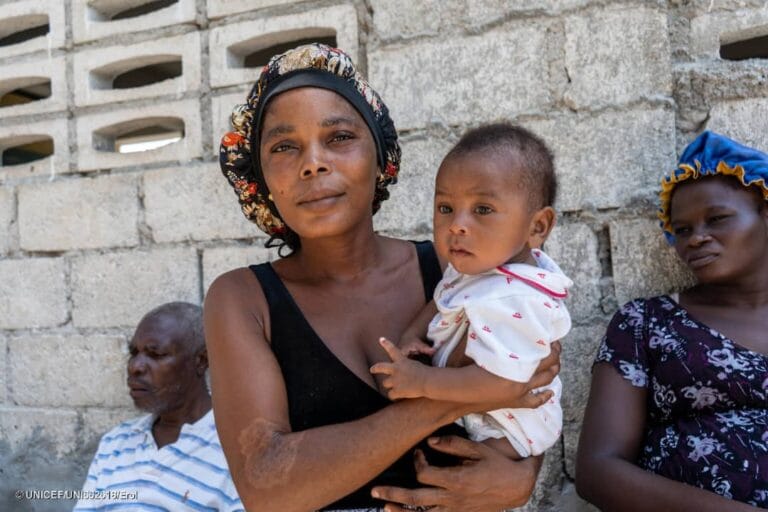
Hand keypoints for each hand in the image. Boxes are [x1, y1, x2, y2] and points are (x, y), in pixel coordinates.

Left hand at [371, 338, 429, 399]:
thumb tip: (407, 374)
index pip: (393, 350)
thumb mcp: (417, 366)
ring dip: (390, 385)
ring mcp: (395, 380)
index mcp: (402, 361)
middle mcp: (395, 369)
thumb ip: (409, 367)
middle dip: (375, 368)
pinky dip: (394, 396)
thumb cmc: (427, 373)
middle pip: (380, 367)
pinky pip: (390, 395)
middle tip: (372, 369)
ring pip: (385, 383)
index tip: (381, 339)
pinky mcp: (396, 390)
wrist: (428, 381)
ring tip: (396, 387)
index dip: (386, 344)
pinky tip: (398, 397)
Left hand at [371, 435, 539, 510]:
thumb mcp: (478, 450)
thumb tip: (430, 442)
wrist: (517, 487)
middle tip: (375, 491)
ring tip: (384, 508)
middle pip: (416, 499)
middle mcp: (452, 498)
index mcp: (456, 480)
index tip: (418, 453)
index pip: (424, 473)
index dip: (416, 462)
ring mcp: (455, 510)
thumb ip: (453, 445)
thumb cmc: (497, 465)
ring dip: (401, 511)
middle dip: (393, 494)